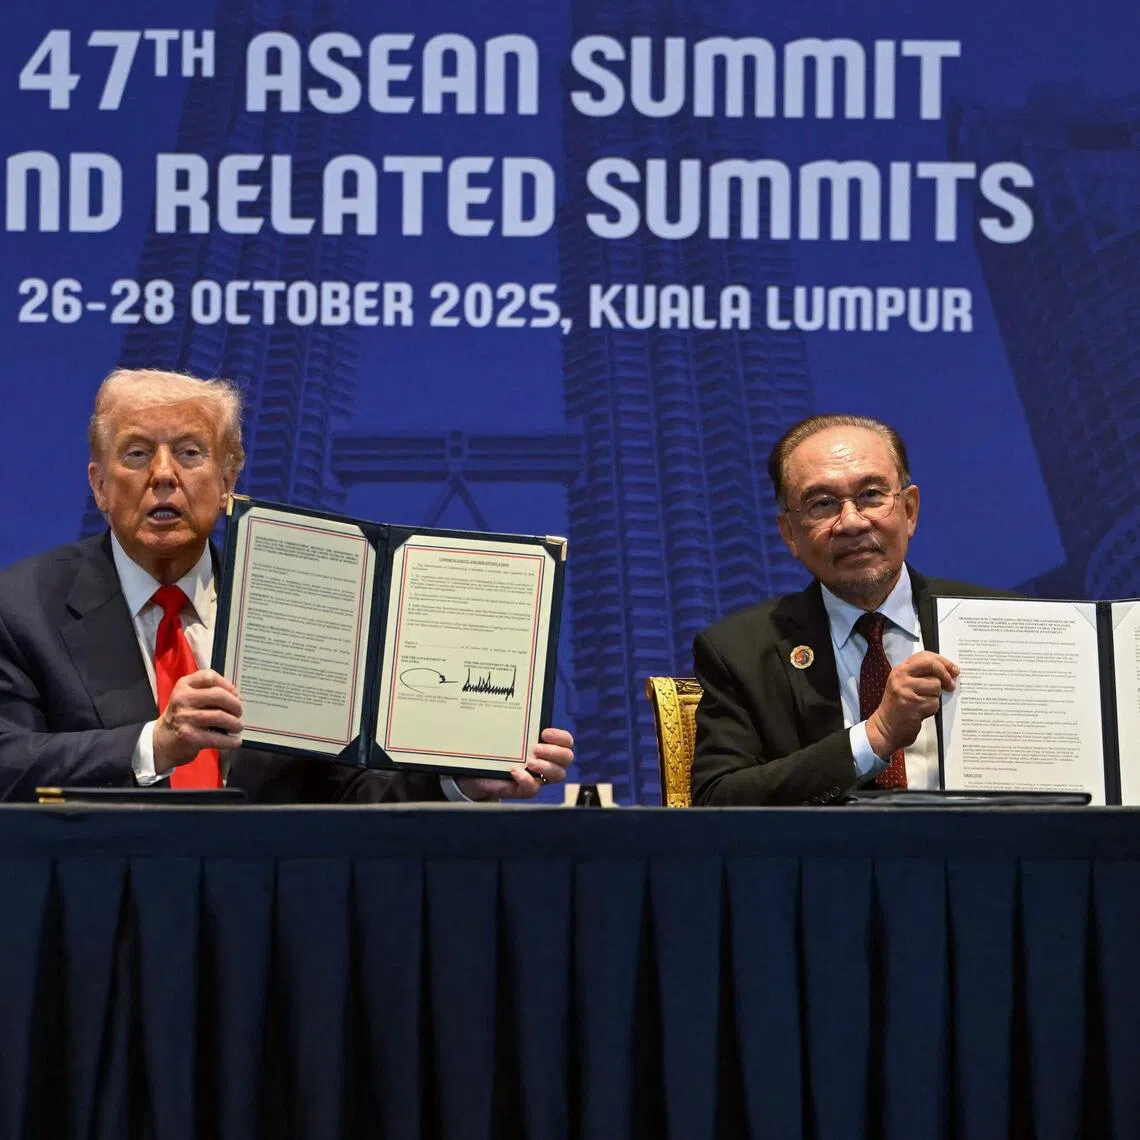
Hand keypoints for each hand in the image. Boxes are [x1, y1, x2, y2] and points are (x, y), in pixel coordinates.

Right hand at [153, 669, 243, 774]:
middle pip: (218, 695)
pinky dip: (229, 740)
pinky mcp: (187, 735)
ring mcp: (184, 717)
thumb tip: (236, 697)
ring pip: (219, 716)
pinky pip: (214, 737)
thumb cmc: (183, 716)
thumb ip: (208, 692)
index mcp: (184, 685)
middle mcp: (182, 698)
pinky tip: (235, 741)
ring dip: (234, 723)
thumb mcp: (190, 697)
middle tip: (239, 712)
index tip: (235, 694)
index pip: (209, 676)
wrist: (162, 740)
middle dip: (235, 704)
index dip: (227, 684)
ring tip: (238, 726)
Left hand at [455, 727, 574, 801]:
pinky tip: (514, 771)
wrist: (473, 773)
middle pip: (567, 758)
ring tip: (529, 762)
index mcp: (544, 744)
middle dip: (555, 752)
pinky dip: (526, 780)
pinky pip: (533, 789)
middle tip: (536, 748)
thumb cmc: (490, 749)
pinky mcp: (523, 790)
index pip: (566, 741)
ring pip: (558, 775)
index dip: (561, 737)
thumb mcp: (500, 732)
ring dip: (546, 767)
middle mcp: (545, 761)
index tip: (544, 732)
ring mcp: (536, 777)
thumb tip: (503, 696)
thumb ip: (507, 720)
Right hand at [866, 651, 958, 758]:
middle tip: (951, 684)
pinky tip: (923, 712)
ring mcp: (906, 691)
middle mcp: (901, 677)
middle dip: (946, 674)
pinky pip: (934, 703)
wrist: (885, 727)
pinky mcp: (913, 705)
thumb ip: (920, 675)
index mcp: (900, 670)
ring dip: (936, 696)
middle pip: (932, 666)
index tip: (953, 669)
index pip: (924, 656)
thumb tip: (949, 671)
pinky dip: (933, 709)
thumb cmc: (899, 706)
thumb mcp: (904, 685)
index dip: (942, 661)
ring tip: (925, 702)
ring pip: (935, 686)